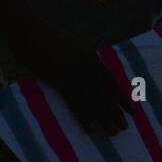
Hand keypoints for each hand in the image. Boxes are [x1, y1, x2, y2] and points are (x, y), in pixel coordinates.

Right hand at [14, 22, 131, 133]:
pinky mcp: (60, 80)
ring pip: (94, 100)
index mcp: (91, 57)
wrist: (29, 29)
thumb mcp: (72, 44)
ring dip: (104, 118)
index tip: (132, 110)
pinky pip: (75, 102)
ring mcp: (74, 73)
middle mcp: (87, 66)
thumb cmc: (46, 36)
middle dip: (116, 111)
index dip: (122, 97)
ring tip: (113, 132)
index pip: (111, 81)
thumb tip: (91, 69)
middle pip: (105, 93)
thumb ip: (83, 57)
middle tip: (124, 127)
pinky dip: (85, 117)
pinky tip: (92, 129)